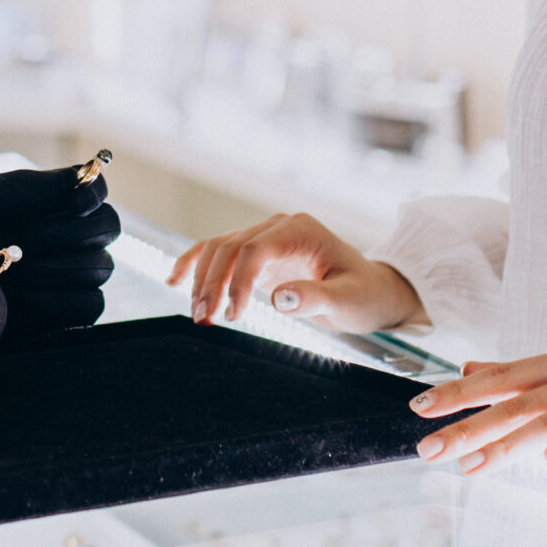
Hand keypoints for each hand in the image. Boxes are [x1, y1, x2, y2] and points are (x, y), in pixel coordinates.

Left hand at [0, 165, 118, 340]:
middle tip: (31, 238)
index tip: (75, 202)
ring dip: (64, 267)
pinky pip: (89, 308)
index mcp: (48, 202)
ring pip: (101, 269)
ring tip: (19, 268)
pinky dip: (65, 300)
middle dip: (76, 233)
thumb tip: (78, 174)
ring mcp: (62, 276)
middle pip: (108, 229)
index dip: (94, 194)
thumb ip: (26, 186)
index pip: (96, 191)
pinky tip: (27, 296)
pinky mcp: (56, 314)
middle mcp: (63, 236)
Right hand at [168, 213, 423, 333]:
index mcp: (300, 230)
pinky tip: (174, 281)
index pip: (254, 248)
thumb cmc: (364, 295)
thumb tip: (278, 298)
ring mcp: (266, 237)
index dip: (238, 280)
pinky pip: (219, 254)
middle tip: (204, 319)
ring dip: (201, 280)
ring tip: (197, 314)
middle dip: (212, 283)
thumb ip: (314, 297)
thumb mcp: (348, 301)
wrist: (372, 291)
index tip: (233, 314)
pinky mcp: (257, 254)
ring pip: (219, 249)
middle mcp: (279, 227)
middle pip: (230, 246)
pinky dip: (195, 265)